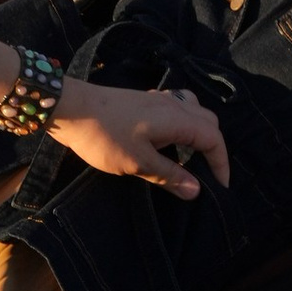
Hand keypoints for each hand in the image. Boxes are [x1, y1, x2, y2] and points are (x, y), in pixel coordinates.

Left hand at [50, 76, 229, 196]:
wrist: (70, 107)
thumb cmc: (105, 137)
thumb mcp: (138, 163)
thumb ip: (169, 175)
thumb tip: (197, 190)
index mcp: (177, 119)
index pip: (214, 139)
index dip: (221, 163)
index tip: (219, 187)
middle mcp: (173, 104)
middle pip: (209, 122)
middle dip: (214, 148)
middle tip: (207, 173)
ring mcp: (158, 100)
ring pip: (194, 112)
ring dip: (199, 133)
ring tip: (191, 157)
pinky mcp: (144, 101)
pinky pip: (177, 109)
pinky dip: (183, 125)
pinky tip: (168, 140)